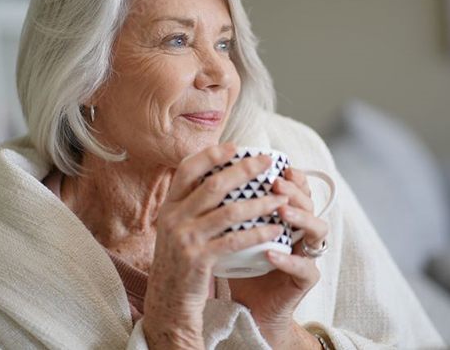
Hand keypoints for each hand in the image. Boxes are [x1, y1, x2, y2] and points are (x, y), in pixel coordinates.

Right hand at [143, 143, 288, 348]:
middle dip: (244, 170)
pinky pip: (236, 241)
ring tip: (282, 198)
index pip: (187, 169)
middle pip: (214, 185)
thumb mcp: (175, 229)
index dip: (211, 155)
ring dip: (260, 203)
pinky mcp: (200, 260)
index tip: (234, 146)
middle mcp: (173, 218)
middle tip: (267, 162)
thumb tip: (219, 178)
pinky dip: (259, 233)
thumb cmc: (179, 262)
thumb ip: (190, 205)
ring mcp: (185, 239)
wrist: (168, 303)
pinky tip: (276, 229)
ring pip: (229, 212)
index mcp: (169, 206)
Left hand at [228, 167, 328, 348]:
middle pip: (310, 202)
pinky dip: (288, 259)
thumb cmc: (240, 265)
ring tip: (280, 210)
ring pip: (318, 229)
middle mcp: (302, 231)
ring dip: (300, 216)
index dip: (292, 176)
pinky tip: (271, 253)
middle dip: (294, 190)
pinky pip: (305, 267)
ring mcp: (308, 255)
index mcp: (288, 216)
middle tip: (276, 183)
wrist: (250, 308)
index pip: (297, 189)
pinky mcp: (307, 279)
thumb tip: (207, 176)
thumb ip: (229, 208)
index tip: (273, 164)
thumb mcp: (233, 232)